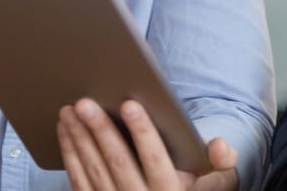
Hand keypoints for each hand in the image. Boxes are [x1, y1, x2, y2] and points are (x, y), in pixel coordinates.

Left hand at [57, 99, 238, 190]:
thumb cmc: (193, 188)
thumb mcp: (216, 179)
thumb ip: (221, 160)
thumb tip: (219, 144)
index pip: (155, 159)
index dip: (142, 132)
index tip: (129, 104)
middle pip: (117, 162)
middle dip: (99, 130)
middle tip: (85, 103)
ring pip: (93, 171)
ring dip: (79, 138)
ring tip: (70, 110)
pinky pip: (78, 182)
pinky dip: (70, 154)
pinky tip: (65, 130)